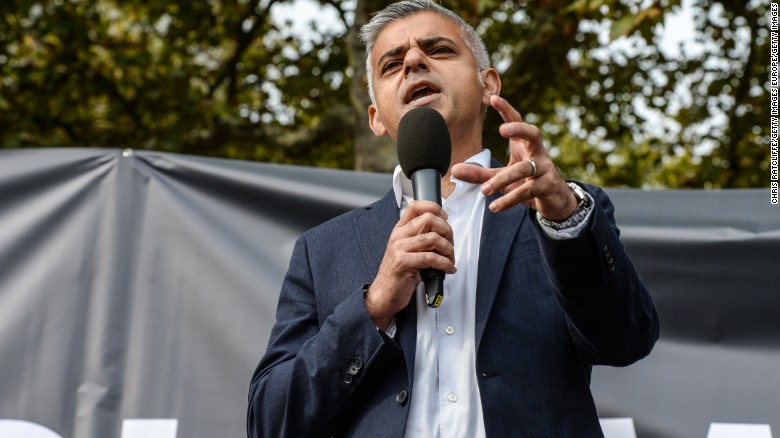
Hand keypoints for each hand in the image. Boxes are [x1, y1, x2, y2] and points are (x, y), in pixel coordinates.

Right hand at [365, 201, 455, 328]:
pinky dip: (445, 264)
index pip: (415, 206)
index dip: (434, 208)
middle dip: (447, 230)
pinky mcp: (404, 263)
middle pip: (428, 219)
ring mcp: (400, 249)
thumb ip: (420, 238)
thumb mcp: (407, 251)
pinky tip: (448, 269)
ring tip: (450, 259)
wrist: (384, 294)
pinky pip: (431, 258)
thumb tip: (443, 231)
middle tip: (450, 244)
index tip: (444, 218)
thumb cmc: (398, 274)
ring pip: (433, 238)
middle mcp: (399, 236)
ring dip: (448, 250)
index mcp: (399, 230)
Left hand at [451, 95, 576, 221]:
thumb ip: (479, 174)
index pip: (517, 120)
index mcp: (526, 143)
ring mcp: (544, 169)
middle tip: (502, 130)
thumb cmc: (527, 180)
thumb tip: (455, 170)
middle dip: (518, 129)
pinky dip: (509, 199)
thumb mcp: (502, 176)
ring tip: (485, 190)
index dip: (506, 109)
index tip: (493, 98)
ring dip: (503, 179)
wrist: (554, 199)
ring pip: (524, 169)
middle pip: (532, 134)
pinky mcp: (546, 187)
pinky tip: (495, 206)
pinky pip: (527, 191)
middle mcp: (537, 152)